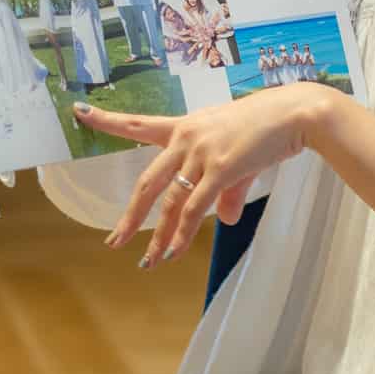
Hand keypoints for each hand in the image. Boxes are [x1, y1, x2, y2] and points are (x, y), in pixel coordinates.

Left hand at [78, 83, 324, 264]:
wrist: (294, 114)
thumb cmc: (268, 127)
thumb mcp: (239, 156)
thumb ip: (227, 192)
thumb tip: (226, 220)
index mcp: (185, 127)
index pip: (140, 124)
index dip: (108, 121)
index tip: (79, 112)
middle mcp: (186, 138)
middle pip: (148, 182)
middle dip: (131, 215)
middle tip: (115, 240)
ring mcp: (201, 152)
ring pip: (170, 201)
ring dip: (159, 236)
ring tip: (150, 261)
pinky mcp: (220, 167)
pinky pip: (194, 207)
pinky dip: (182, 232)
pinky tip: (174, 251)